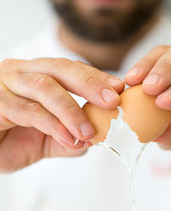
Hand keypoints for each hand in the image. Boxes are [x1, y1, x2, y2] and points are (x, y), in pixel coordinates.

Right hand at [0, 58, 123, 171]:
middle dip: (90, 84)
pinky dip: (53, 125)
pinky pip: (29, 110)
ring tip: (90, 132)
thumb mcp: (43, 142)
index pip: (70, 69)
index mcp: (36, 76)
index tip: (120, 90)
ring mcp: (5, 84)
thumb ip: (66, 139)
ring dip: (72, 110)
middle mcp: (21, 73)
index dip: (96, 78)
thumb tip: (93, 142)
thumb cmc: (6, 140)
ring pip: (44, 87)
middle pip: (60, 68)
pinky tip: (69, 138)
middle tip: (113, 101)